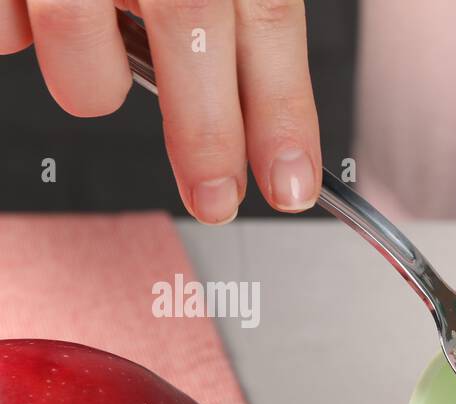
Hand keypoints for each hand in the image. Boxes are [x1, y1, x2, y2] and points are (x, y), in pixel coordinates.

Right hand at [0, 0, 320, 222]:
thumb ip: (232, 4)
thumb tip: (258, 112)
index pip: (269, 14)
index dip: (283, 111)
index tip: (292, 182)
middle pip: (191, 30)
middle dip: (207, 136)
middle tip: (215, 197)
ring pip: (82, 49)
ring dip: (93, 80)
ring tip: (93, 47)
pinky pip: (7, 34)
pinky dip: (20, 34)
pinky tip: (33, 12)